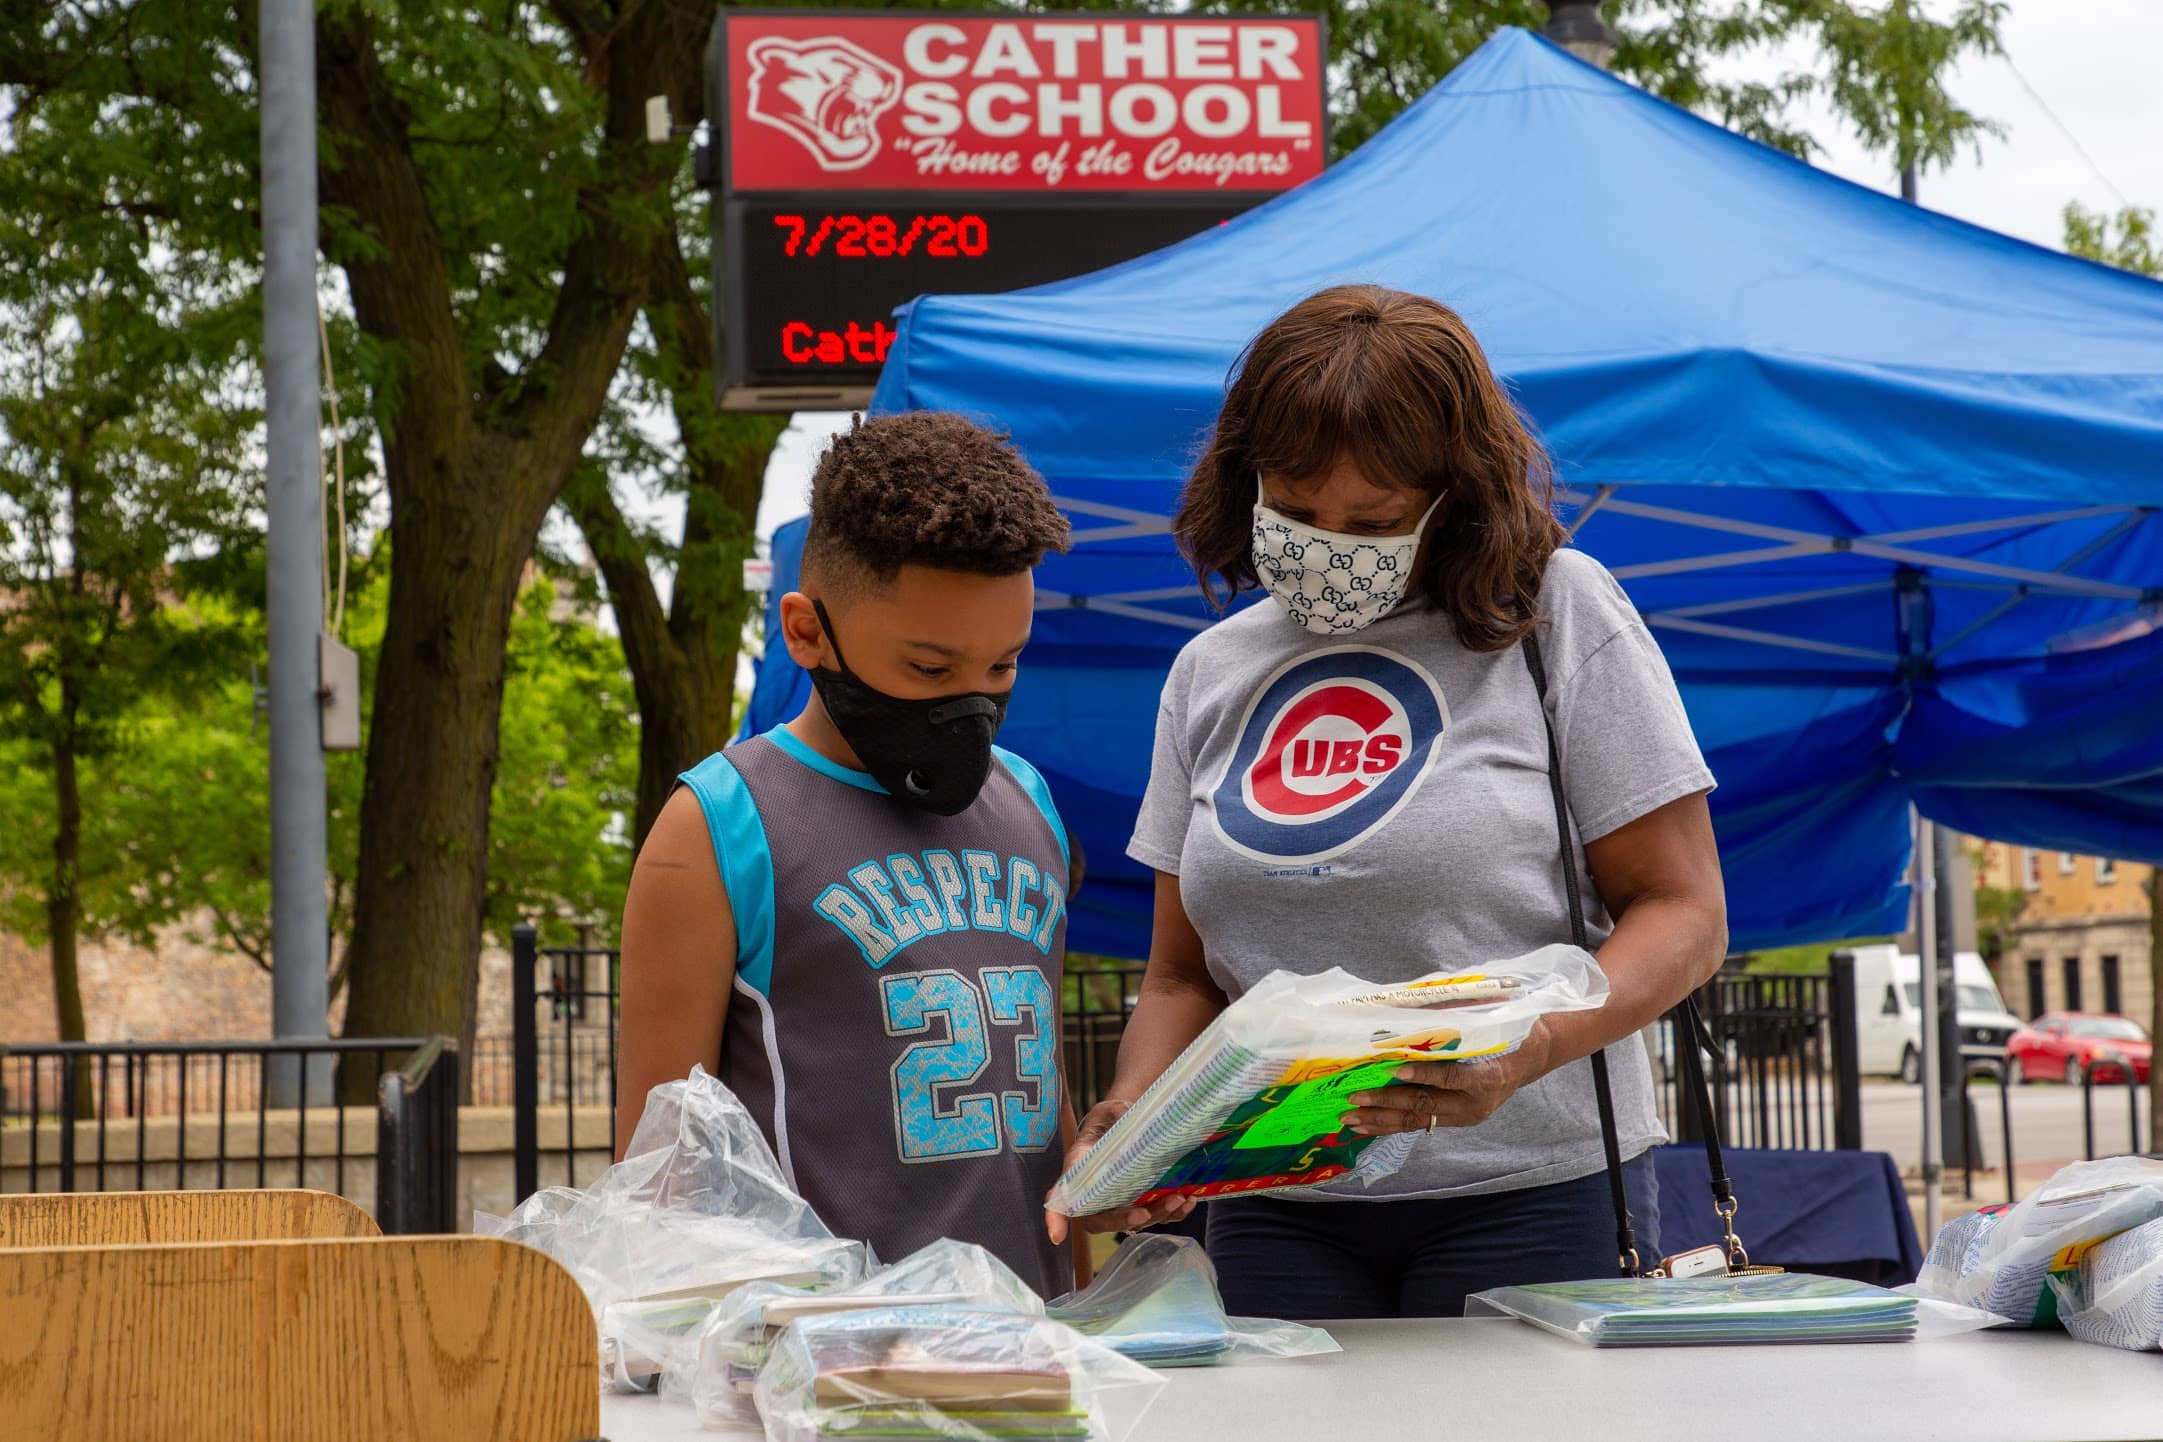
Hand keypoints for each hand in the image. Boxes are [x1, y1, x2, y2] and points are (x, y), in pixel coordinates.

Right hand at [1044, 1098, 1198, 1243]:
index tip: (1057, 1236)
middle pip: (1101, 1220)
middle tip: (1144, 1213)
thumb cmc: (1107, 1122)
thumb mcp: (1108, 1112)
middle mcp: (1093, 1196)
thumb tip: (1126, 1115)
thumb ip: (1115, 1114)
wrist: (1123, 1129)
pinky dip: (1173, 1214)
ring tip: (1178, 1198)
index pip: (1060, 1199)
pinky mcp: (1140, 1206)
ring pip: (1132, 1222)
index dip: (1055, 1219)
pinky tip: (1188, 1200)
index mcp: (1077, 1173)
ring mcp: (1117, 1206)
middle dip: (1123, 1220)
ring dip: (1156, 1215)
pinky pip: (1155, 1217)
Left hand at [1341, 1024, 1554, 1136]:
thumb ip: (1453, 1024)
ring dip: (1381, 1120)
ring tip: (1350, 1119)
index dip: (1423, 1075)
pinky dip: (1389, 1124)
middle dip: (1387, 1101)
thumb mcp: (1487, 1024)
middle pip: (1426, 1105)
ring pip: (1417, 1121)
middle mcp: (1475, 1103)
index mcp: (1487, 1077)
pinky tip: (1366, 1125)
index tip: (1394, 1069)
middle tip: (1355, 1098)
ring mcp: (1464, 1116)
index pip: (1450, 1077)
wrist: (1529, 1057)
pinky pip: (1418, 1124)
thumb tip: (1408, 1009)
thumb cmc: (1504, 1033)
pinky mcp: (1454, 1121)